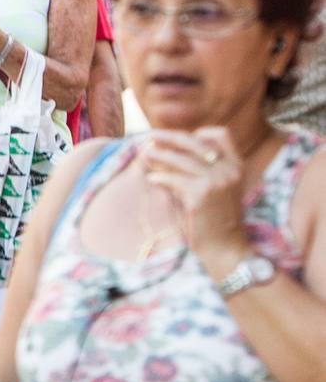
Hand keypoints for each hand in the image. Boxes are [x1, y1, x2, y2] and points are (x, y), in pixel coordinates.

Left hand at [141, 128, 251, 257]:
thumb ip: (203, 170)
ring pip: (180, 159)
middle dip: (170, 137)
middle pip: (195, 142)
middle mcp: (229, 170)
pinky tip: (151, 180)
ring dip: (159, 156)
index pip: (221, 135)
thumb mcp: (218, 189)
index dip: (197, 134)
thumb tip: (167, 151)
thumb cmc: (216, 219)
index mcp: (236, 166)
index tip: (178, 141)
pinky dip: (159, 177)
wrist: (225, 247)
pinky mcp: (201, 195)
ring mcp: (216, 181)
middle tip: (149, 136)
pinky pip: (172, 179)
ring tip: (144, 156)